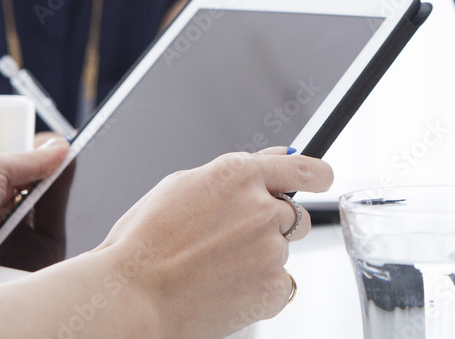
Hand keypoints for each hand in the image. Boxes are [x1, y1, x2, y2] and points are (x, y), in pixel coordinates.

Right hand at [95, 149, 332, 337]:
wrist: (133, 297)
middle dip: (275, 225)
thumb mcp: (182, 186)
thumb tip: (277, 156)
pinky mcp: (273, 287)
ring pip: (283, 251)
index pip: (304, 168)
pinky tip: (226, 288)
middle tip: (236, 241)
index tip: (322, 179)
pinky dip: (261, 288)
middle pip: (296, 214)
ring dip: (262, 257)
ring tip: (217, 268)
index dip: (318, 175)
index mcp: (239, 174)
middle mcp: (262, 207)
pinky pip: (281, 284)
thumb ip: (238, 170)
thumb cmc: (145, 242)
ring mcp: (271, 249)